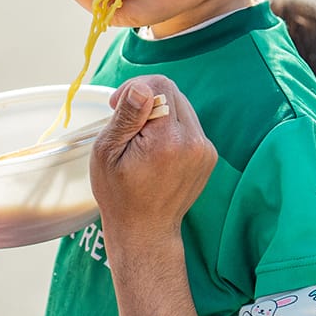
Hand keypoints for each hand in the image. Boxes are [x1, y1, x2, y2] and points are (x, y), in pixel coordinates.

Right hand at [91, 76, 213, 248]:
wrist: (146, 230)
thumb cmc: (120, 194)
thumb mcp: (107, 152)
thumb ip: (127, 116)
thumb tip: (142, 87)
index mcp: (167, 139)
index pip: (159, 85)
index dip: (134, 88)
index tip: (116, 106)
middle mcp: (193, 141)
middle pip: (172, 92)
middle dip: (147, 100)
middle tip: (126, 124)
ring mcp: (205, 149)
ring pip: (182, 106)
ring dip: (160, 114)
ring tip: (141, 140)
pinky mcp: (209, 155)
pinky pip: (189, 124)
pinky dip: (171, 128)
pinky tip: (156, 150)